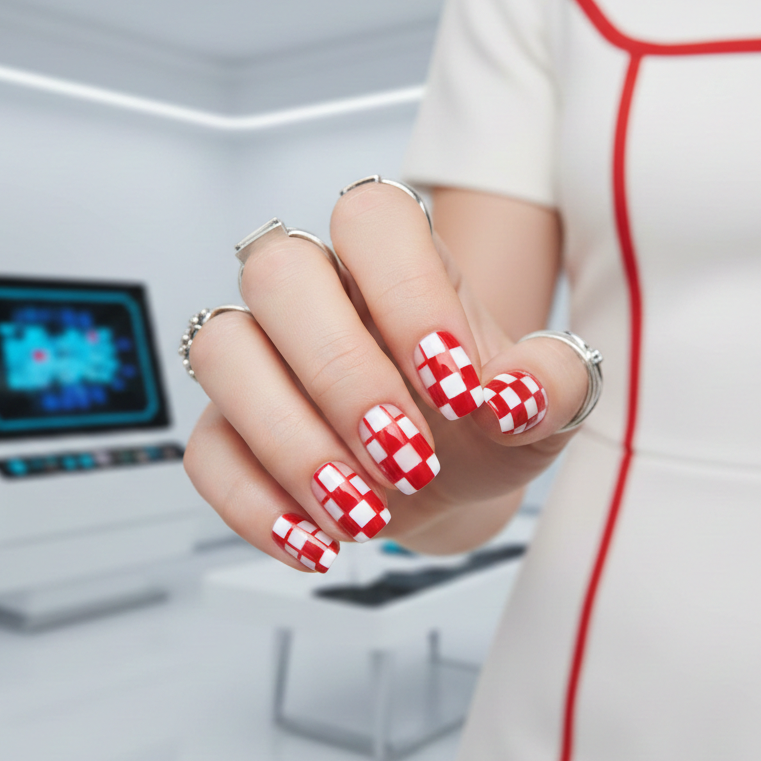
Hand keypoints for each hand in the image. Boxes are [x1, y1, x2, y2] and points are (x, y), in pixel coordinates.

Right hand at [183, 180, 589, 571]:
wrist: (451, 483)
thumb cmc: (485, 425)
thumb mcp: (543, 409)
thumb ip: (554, 386)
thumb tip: (518, 396)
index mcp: (397, 262)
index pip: (372, 218)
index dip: (407, 295)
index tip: (458, 390)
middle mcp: (317, 293)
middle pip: (278, 273)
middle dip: (343, 376)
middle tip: (409, 459)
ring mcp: (262, 357)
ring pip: (223, 352)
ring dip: (292, 443)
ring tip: (365, 514)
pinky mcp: (229, 428)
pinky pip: (206, 451)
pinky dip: (257, 506)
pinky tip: (319, 542)